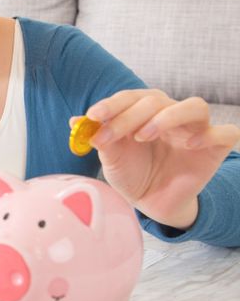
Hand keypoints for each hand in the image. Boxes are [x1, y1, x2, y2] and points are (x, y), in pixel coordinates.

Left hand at [73, 89, 239, 229]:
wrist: (151, 203)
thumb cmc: (132, 174)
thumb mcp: (112, 159)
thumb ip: (100, 138)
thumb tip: (75, 122)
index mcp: (144, 112)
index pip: (130, 97)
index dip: (111, 104)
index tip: (92, 116)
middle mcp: (170, 115)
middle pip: (156, 100)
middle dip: (128, 116)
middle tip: (110, 135)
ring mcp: (195, 130)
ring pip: (195, 106)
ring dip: (168, 116)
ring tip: (143, 135)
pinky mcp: (214, 149)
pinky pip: (225, 133)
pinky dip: (211, 133)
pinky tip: (190, 143)